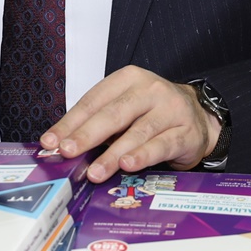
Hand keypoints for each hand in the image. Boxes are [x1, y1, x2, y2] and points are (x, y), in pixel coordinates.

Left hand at [40, 66, 219, 183]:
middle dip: (87, 135)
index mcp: (128, 79)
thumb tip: (62, 145)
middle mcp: (150, 90)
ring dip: (112, 154)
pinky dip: (143, 156)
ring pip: (137, 132)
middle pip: (113, 114)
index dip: (70, 122)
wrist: (198, 117)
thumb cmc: (152, 113)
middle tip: (68, 152)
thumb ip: (97, 123)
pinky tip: (129, 165)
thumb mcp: (124, 109)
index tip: (51, 142)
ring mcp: (171, 110)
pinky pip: (162, 145)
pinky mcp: (186, 132)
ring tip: (95, 171)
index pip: (93, 100)